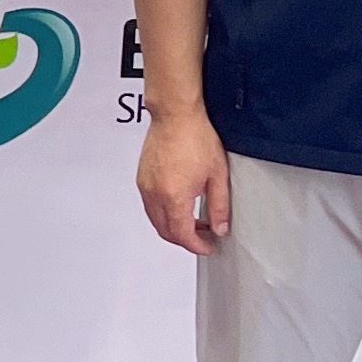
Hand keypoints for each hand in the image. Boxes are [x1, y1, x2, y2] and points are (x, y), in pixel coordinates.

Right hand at [138, 106, 233, 253]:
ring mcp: (145, 186)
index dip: (197, 246)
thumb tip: (219, 228)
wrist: (175, 115)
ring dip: (174, 227)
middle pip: (166, 232)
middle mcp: (155, 194)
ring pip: (156, 220)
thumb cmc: (195, 136)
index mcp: (174, 196)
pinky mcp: (142, 179)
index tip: (207, 247)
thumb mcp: (217, 175)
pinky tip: (180, 204)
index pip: (183, 235)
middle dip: (185, 240)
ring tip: (194, 220)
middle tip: (204, 237)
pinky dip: (164, 214)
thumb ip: (219, 206)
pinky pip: (150, 206)